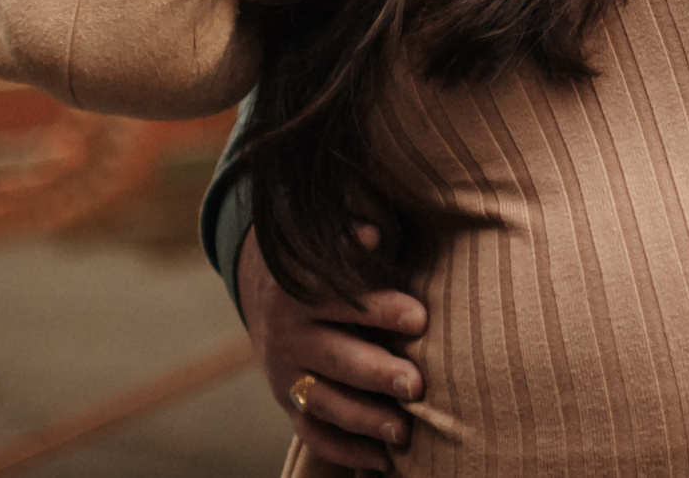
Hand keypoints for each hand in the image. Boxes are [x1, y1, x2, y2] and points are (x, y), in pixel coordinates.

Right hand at [241, 226, 426, 470]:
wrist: (268, 290)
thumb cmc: (328, 262)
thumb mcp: (332, 243)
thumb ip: (355, 238)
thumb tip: (373, 234)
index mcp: (302, 288)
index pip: (343, 300)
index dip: (380, 309)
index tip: (420, 319)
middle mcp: (290, 334)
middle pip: (335, 356)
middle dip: (376, 373)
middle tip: (416, 385)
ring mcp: (286, 373)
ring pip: (323, 401)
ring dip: (364, 419)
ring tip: (405, 432)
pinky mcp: (287, 402)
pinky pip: (312, 433)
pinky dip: (344, 449)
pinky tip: (382, 461)